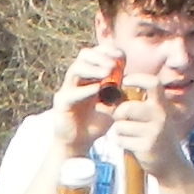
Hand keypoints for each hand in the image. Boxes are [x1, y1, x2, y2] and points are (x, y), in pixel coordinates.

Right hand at [48, 40, 127, 156]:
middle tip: (114, 64)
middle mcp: (77, 78)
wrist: (80, 142)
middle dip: (101, 56)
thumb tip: (131, 78)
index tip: (122, 57)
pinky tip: (98, 90)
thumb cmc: (96, 122)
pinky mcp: (62, 103)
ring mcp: (67, 89)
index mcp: (89, 75)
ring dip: (93, 68)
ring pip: (76, 69)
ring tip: (108, 72)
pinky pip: (72, 93)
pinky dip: (86, 90)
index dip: (108, 51)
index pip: (96, 54)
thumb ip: (120, 92)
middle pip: (84, 55)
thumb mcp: (114, 105)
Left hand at [97, 77, 193, 189]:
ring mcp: (155, 132)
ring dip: (119, 131)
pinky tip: (132, 145)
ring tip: (130, 135)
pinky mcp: (147, 147)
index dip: (137, 78)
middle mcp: (160, 116)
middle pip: (127, 108)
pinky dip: (121, 142)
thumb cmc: (152, 135)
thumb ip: (127, 108)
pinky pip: (121, 140)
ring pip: (121, 126)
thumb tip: (101, 102)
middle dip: (118, 114)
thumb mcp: (146, 118)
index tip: (125, 80)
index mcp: (161, 105)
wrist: (170, 163)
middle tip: (119, 118)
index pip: (153, 83)